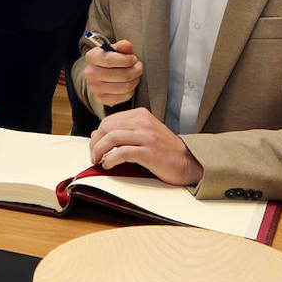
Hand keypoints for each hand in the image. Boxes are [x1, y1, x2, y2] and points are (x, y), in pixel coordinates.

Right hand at [81, 38, 142, 105]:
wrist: (103, 72)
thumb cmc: (112, 59)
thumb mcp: (117, 49)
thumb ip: (122, 46)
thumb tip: (125, 45)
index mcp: (91, 57)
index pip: (110, 60)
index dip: (126, 60)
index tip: (133, 58)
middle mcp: (90, 73)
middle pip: (121, 75)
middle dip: (135, 70)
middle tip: (138, 66)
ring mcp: (95, 88)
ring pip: (125, 87)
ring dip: (135, 80)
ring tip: (135, 74)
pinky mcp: (101, 99)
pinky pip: (124, 96)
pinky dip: (131, 90)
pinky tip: (129, 83)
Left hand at [88, 107, 203, 186]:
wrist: (188, 162)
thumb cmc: (165, 150)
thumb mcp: (143, 134)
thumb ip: (122, 132)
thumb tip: (95, 134)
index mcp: (141, 115)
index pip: (109, 120)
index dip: (98, 134)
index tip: (95, 146)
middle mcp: (143, 122)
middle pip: (107, 127)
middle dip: (95, 142)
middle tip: (93, 155)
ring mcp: (147, 137)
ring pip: (112, 138)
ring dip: (99, 151)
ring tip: (97, 160)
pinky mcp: (149, 152)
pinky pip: (122, 153)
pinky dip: (110, 159)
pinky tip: (108, 165)